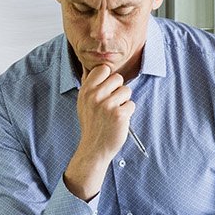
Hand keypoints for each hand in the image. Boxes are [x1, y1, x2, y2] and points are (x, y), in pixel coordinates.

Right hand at [63, 61, 133, 199]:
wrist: (94, 148)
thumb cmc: (91, 124)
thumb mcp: (83, 102)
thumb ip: (88, 85)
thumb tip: (88, 65)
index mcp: (86, 90)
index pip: (103, 69)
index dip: (108, 77)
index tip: (107, 89)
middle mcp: (95, 96)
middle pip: (118, 78)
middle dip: (118, 89)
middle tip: (112, 103)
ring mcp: (107, 105)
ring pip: (127, 91)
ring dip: (124, 101)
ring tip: (114, 113)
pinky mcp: (119, 115)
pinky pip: (132, 104)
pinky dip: (128, 112)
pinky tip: (119, 121)